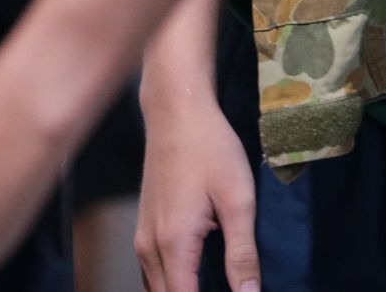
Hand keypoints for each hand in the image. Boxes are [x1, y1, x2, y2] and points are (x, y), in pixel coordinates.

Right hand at [133, 93, 259, 291]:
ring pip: (156, 288)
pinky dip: (172, 283)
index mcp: (173, 244)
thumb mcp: (238, 199)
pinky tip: (197, 277)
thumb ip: (242, 253)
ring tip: (217, 285)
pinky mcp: (144, 228)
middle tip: (232, 289)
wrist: (177, 112)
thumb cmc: (211, 148)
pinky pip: (154, 272)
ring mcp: (142, 238)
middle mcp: (149, 248)